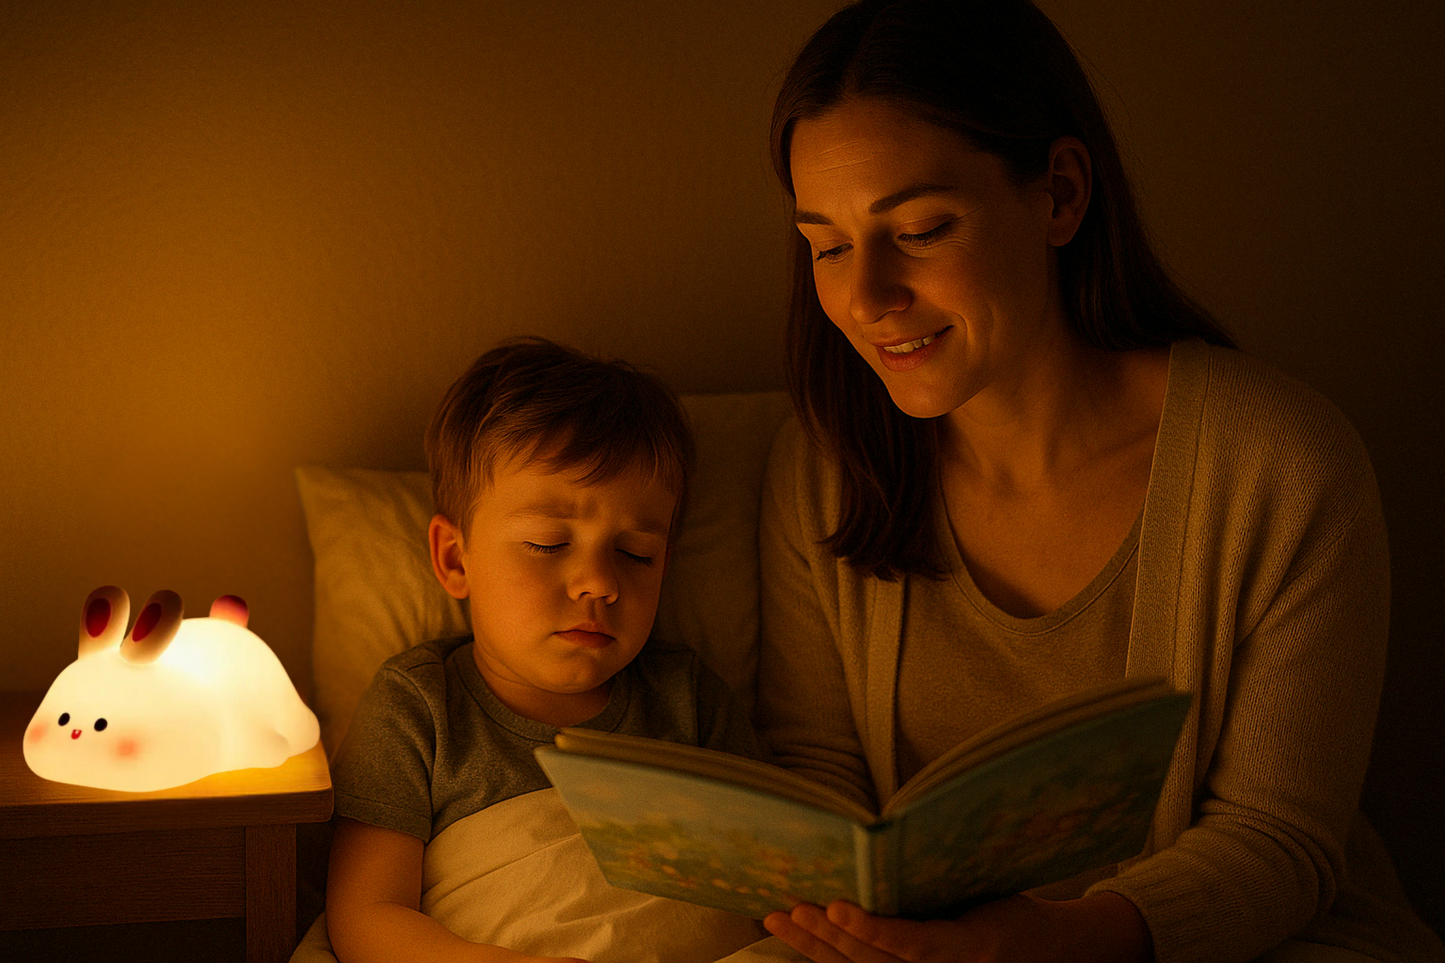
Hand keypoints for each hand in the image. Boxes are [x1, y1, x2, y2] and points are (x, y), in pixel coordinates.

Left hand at [762, 892, 1150, 962]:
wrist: (1039, 950)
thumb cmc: (1013, 905)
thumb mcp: (991, 886)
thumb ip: (947, 872)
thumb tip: (902, 830)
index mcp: (970, 947)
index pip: (915, 945)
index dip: (874, 931)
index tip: (840, 908)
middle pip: (875, 961)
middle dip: (829, 935)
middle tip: (793, 908)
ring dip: (814, 945)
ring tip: (777, 918)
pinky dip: (823, 951)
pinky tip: (794, 931)